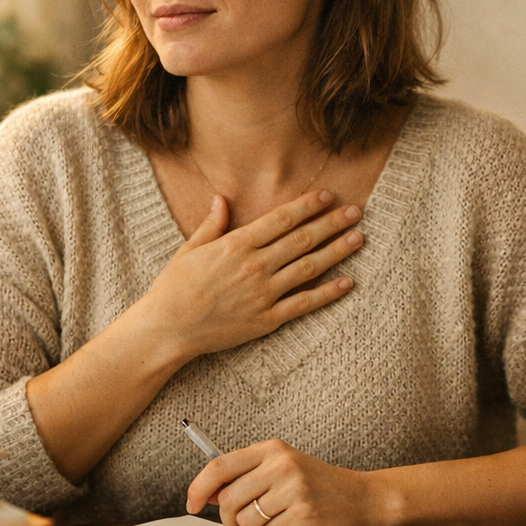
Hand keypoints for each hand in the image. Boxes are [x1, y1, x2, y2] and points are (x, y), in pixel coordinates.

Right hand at [137, 190, 362, 361]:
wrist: (167, 329)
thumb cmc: (174, 287)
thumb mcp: (190, 249)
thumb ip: (212, 225)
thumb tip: (222, 198)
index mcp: (236, 245)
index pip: (281, 220)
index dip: (307, 206)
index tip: (328, 196)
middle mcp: (254, 266)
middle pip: (302, 240)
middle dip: (332, 223)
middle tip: (356, 211)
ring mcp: (262, 294)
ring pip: (309, 268)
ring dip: (336, 251)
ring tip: (358, 238)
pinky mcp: (266, 319)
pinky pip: (303, 304)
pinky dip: (327, 293)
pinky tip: (347, 282)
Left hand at [186, 440, 386, 525]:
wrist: (364, 498)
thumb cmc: (319, 486)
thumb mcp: (284, 469)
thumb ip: (248, 476)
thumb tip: (210, 494)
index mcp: (272, 449)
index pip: (219, 465)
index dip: (199, 487)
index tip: (192, 504)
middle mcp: (282, 464)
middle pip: (230, 499)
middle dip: (231, 519)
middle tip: (247, 521)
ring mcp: (295, 489)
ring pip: (247, 521)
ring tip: (276, 521)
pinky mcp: (306, 513)